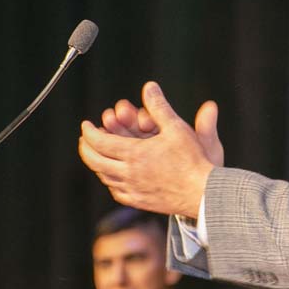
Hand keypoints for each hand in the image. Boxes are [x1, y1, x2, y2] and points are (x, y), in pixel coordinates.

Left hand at [79, 82, 223, 216]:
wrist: (202, 194)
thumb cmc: (193, 161)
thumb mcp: (177, 128)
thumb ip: (159, 106)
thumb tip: (149, 87)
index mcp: (134, 154)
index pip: (100, 142)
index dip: (89, 132)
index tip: (86, 125)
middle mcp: (129, 173)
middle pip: (95, 161)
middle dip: (86, 148)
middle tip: (85, 139)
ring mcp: (133, 189)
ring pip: (104, 177)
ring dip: (96, 164)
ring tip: (97, 155)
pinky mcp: (140, 202)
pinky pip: (116, 192)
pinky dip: (110, 182)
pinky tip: (113, 177)